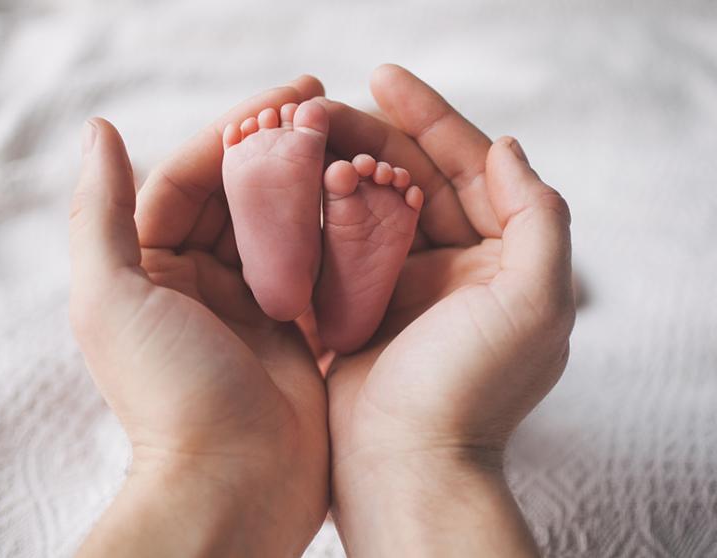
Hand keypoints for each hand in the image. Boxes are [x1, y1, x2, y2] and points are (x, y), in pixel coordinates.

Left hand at [70, 77, 328, 557]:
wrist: (235, 485)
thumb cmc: (170, 395)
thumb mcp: (113, 299)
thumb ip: (101, 213)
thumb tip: (98, 129)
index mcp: (152, 265)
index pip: (191, 176)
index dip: (235, 131)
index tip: (288, 97)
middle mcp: (201, 279)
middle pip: (240, 194)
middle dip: (279, 148)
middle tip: (328, 107)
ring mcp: (253, 302)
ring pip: (284, 224)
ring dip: (312, 184)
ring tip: (352, 145)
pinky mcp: (296, 328)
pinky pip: (316, 264)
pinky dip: (337, 232)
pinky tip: (366, 202)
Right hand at [320, 65, 574, 555]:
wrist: (406, 468)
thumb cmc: (471, 389)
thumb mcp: (536, 300)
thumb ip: (539, 217)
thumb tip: (508, 147)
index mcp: (501, 257)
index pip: (468, 167)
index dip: (431, 117)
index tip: (383, 76)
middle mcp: (455, 265)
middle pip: (412, 178)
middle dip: (370, 136)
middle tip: (321, 105)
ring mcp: (403, 284)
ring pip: (370, 205)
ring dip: (339, 168)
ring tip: (301, 135)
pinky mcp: (359, 305)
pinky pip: (337, 243)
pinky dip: (317, 213)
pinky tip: (290, 185)